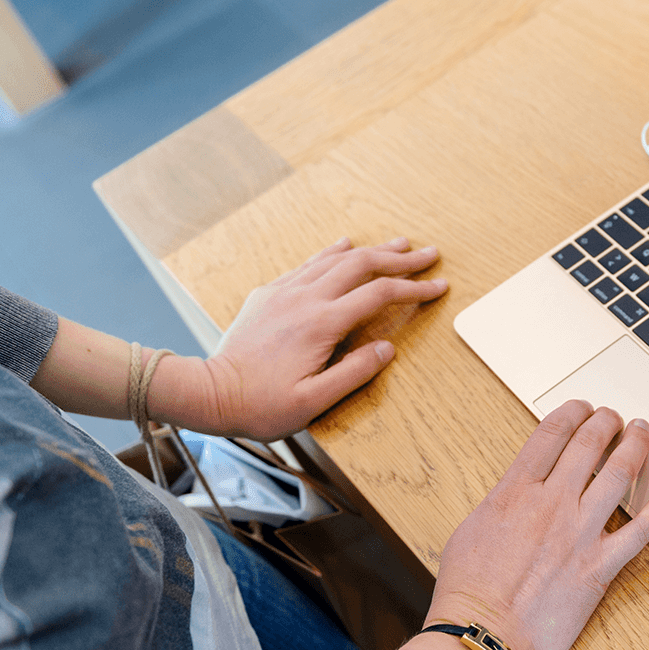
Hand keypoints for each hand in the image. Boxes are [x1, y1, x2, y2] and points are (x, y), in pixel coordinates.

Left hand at [193, 237, 446, 438]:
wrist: (210, 392)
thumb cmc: (261, 405)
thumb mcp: (313, 402)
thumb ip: (354, 373)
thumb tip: (388, 349)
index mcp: (321, 324)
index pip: (379, 294)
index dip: (414, 288)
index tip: (439, 286)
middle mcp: (305, 299)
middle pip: (362, 265)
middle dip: (400, 258)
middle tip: (429, 253)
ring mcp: (285, 292)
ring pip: (336, 258)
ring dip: (371, 249)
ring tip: (398, 244)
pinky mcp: (269, 294)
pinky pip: (308, 263)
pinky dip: (333, 252)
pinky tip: (344, 245)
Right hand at [425, 400, 648, 649]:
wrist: (482, 637)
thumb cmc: (467, 594)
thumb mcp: (470, 530)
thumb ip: (501, 504)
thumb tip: (518, 494)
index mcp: (514, 492)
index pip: (551, 434)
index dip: (572, 413)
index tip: (582, 408)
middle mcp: (551, 505)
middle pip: (588, 445)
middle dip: (605, 422)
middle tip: (614, 416)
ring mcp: (579, 534)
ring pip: (619, 474)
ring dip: (635, 445)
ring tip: (642, 432)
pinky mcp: (600, 567)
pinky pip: (644, 526)